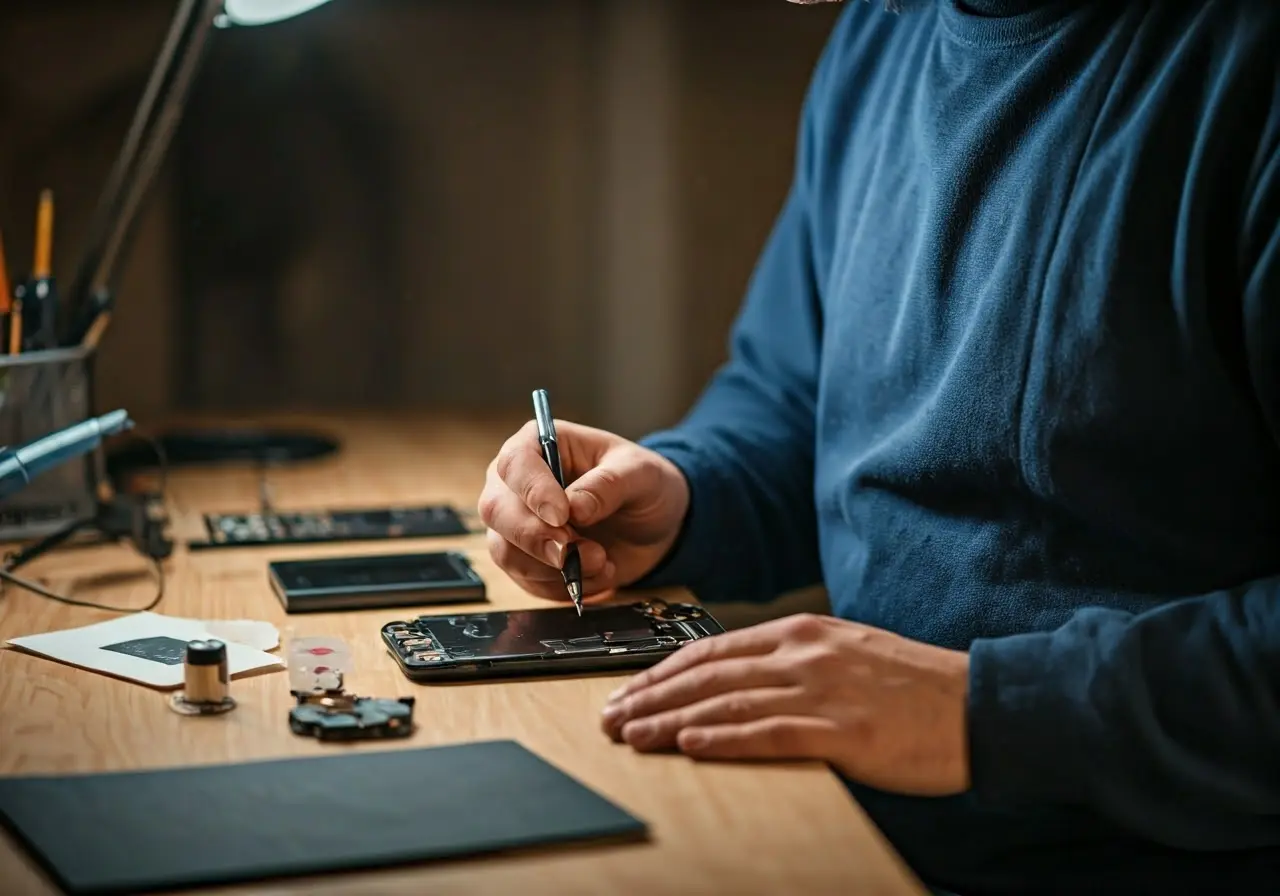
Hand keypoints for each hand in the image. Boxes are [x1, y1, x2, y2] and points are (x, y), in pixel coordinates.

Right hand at [478, 419, 688, 600]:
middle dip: (535, 537)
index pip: (515, 463)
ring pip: (505, 551)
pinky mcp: (525, 559)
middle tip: (573, 551)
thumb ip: (609, 485)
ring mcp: (515, 523)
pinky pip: (526, 580)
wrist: (649, 526)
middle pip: (496, 510)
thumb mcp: (640, 474)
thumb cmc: (640, 484)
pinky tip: (596, 573)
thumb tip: (575, 507)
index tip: (561, 516)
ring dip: (552, 567)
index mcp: (540, 444)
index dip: (533, 491)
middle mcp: (516, 483)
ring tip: (600, 561)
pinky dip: (562, 586)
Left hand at [600, 613, 971, 795]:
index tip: (627, 689)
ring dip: (671, 721)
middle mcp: (803, 653)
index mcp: (802, 632)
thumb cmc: (914, 686)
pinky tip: (689, 747)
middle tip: (611, 717)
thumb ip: (794, 662)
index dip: (662, 672)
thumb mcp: (846, 653)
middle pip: (707, 674)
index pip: (712, 649)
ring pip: (726, 702)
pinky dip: (723, 739)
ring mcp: (821, 689)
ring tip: (633, 735)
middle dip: (651, 696)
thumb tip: (740, 685)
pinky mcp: (842, 729)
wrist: (980, 703)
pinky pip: (769, 733)